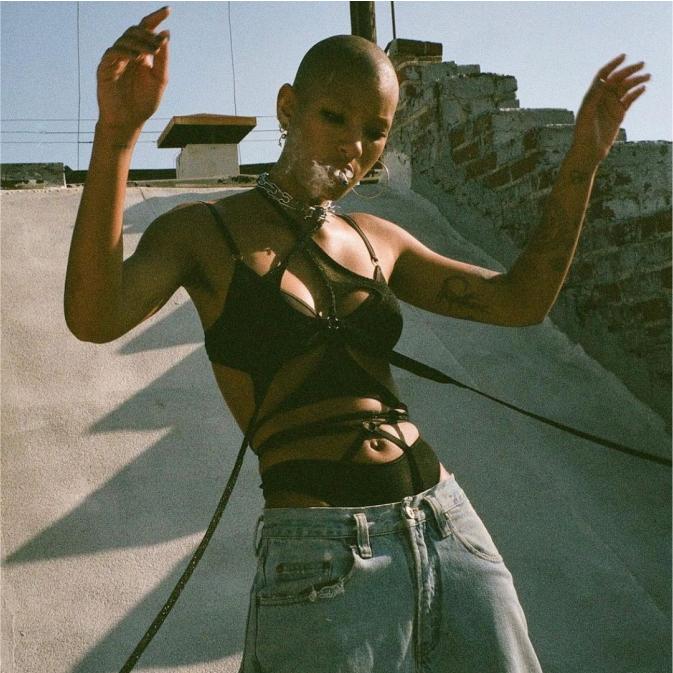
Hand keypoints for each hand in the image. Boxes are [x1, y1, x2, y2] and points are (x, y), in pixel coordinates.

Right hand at [96, 6, 169, 131]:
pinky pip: (114, 52)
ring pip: (125, 39)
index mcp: (141, 54)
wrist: (129, 121)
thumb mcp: (160, 80)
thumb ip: (163, 58)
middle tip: (160, 42)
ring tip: (153, 51)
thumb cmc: (144, 103)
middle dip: (149, 32)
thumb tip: (165, 34)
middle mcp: (128, 53)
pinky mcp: (105, 67)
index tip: (168, 9)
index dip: (156, 18)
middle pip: (135, 30)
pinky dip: (126, 51)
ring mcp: (115, 59)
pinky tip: (137, 57)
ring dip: (140, 42)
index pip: (146, 30)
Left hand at [571, 54, 649, 167]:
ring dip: (636, 81)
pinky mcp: (618, 114)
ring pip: (625, 88)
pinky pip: (629, 100)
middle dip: (629, 71)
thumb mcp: (586, 114)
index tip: (624, 56)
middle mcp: (602, 98)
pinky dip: (636, 93)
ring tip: (647, 76)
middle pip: (617, 79)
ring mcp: (611, 105)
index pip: (603, 75)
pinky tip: (643, 88)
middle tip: (642, 64)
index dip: (613, 65)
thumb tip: (603, 80)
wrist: (589, 151)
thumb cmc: (583, 133)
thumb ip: (594, 96)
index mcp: (592, 95)